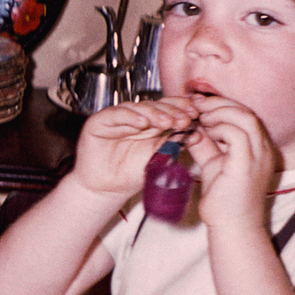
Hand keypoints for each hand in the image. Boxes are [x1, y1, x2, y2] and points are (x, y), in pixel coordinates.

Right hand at [72, 96, 201, 196]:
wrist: (108, 189)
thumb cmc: (132, 174)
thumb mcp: (159, 157)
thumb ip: (174, 143)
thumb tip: (196, 134)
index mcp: (151, 123)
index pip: (168, 107)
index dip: (181, 107)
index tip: (194, 114)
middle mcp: (134, 118)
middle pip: (155, 105)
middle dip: (171, 111)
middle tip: (184, 118)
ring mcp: (117, 118)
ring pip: (137, 108)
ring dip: (154, 113)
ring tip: (167, 122)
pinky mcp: (99, 122)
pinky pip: (116, 115)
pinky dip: (130, 117)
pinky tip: (142, 123)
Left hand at [187, 95, 279, 233]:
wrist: (231, 226)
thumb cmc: (224, 199)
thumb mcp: (213, 164)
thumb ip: (205, 145)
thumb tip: (192, 128)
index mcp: (258, 148)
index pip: (245, 115)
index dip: (222, 105)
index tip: (199, 103)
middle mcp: (264, 149)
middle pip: (246, 112)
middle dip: (219, 103)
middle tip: (197, 103)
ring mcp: (259, 156)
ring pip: (245, 118)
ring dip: (219, 112)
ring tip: (200, 115)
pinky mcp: (248, 164)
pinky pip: (237, 134)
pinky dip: (219, 127)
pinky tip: (205, 131)